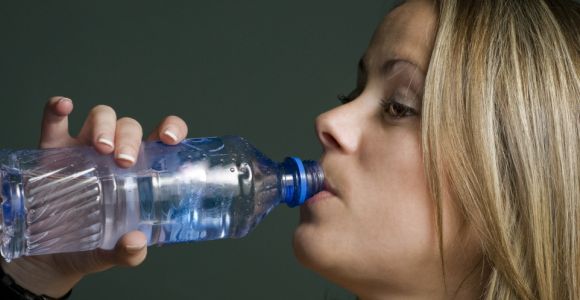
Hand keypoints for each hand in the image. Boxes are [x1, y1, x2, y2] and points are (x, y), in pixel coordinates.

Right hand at [1, 97, 187, 297]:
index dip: (172, 128)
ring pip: (101, 117)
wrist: (55, 257)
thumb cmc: (96, 245)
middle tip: (124, 160)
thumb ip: (129, 252)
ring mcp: (84, 148)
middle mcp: (116, 152)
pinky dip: (57, 110)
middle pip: (129, 126)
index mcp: (141, 169)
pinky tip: (64, 107)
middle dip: (129, 137)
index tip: (171, 138)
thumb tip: (137, 243)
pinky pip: (55, 122)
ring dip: (104, 125)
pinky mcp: (54, 150)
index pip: (163, 137)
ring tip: (102, 148)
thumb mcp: (115, 252)